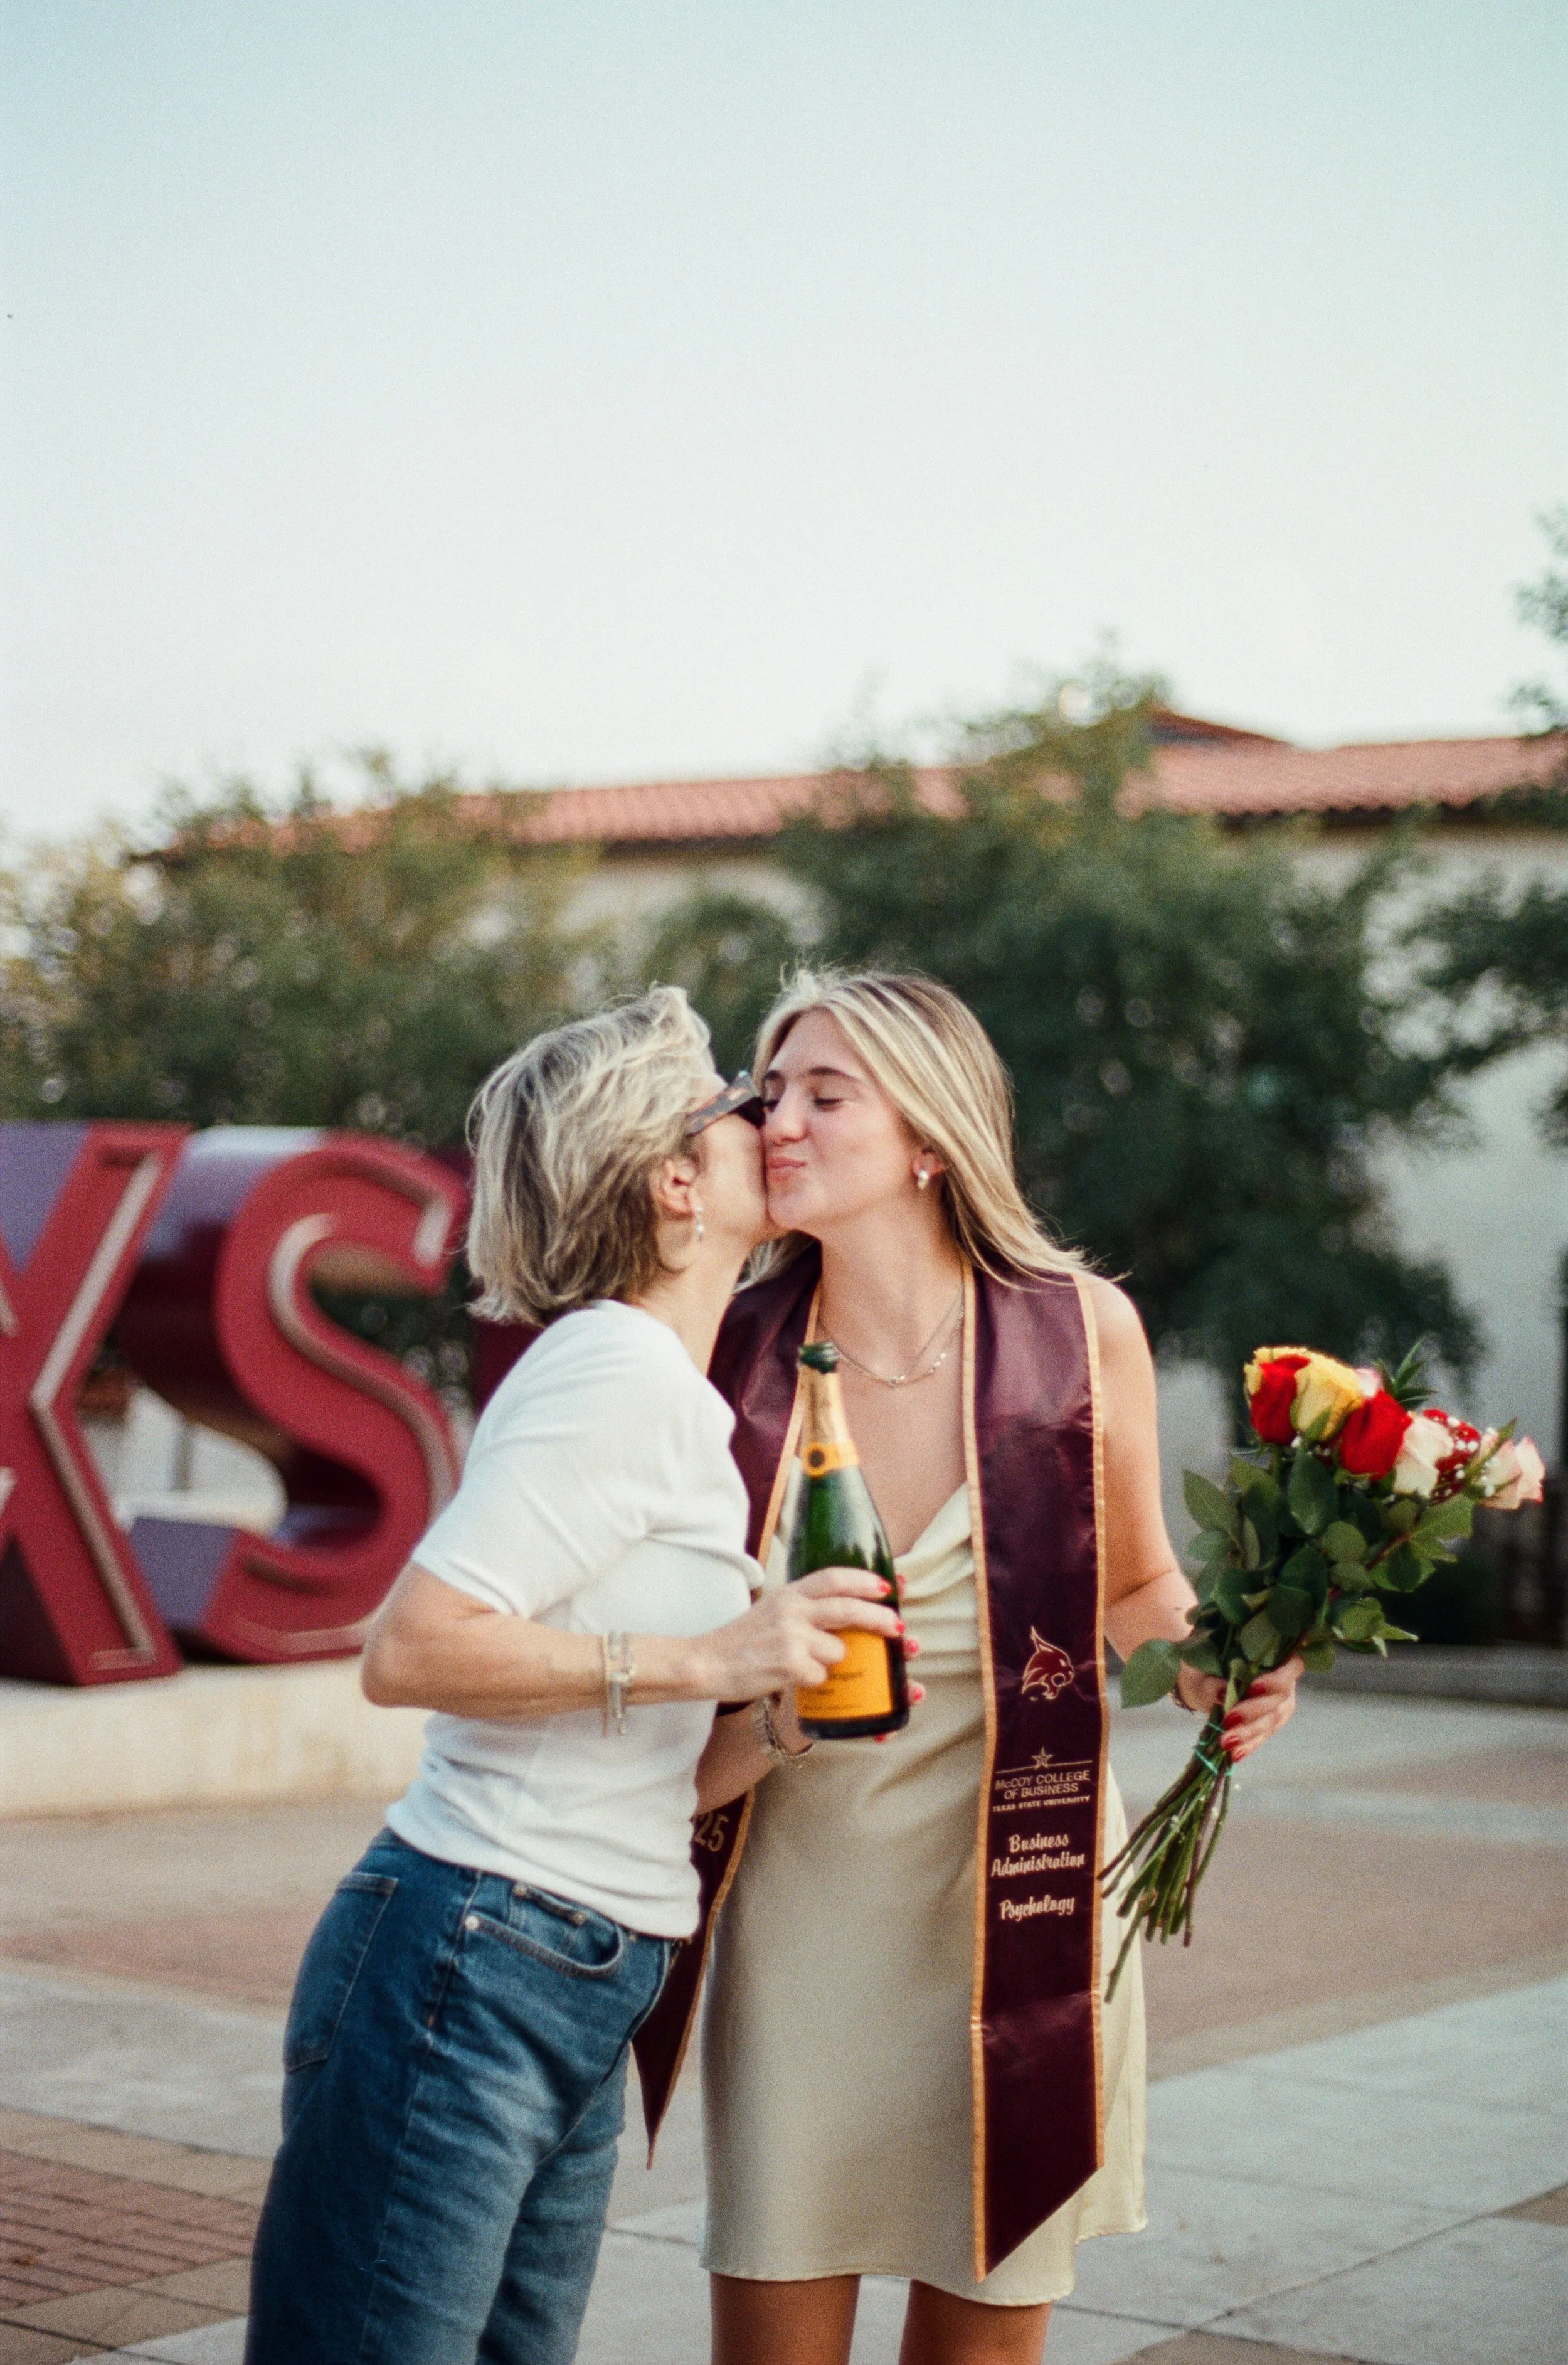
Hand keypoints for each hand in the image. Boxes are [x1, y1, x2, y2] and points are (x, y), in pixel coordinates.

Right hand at [695, 1568, 908, 1702]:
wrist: (707, 1662)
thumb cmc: (742, 1641)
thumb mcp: (771, 1609)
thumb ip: (803, 1607)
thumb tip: (846, 1613)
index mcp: (789, 1593)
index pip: (833, 1577)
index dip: (863, 1581)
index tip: (887, 1587)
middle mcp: (792, 1609)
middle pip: (847, 1608)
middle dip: (879, 1618)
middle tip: (898, 1628)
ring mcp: (791, 1636)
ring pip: (837, 1651)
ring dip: (831, 1662)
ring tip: (803, 1663)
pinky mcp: (789, 1664)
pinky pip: (820, 1676)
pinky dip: (812, 1682)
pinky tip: (789, 1678)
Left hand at [1177, 1654, 1302, 1761]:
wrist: (1200, 1684)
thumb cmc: (1205, 1669)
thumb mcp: (1202, 1671)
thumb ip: (1212, 1681)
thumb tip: (1223, 1692)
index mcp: (1273, 1658)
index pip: (1291, 1667)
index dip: (1276, 1680)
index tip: (1253, 1688)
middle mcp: (1283, 1682)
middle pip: (1279, 1699)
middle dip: (1253, 1712)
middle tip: (1228, 1720)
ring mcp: (1279, 1704)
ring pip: (1272, 1721)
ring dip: (1249, 1734)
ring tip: (1226, 1742)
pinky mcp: (1269, 1723)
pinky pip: (1263, 1737)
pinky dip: (1248, 1746)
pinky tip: (1235, 1754)